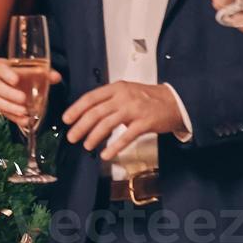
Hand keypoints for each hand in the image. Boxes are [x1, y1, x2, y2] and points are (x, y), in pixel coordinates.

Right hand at [0, 58, 61, 130]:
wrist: (24, 87)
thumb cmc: (28, 76)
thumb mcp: (38, 73)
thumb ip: (47, 74)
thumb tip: (56, 77)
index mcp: (2, 66)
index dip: (5, 73)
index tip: (16, 80)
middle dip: (8, 93)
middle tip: (23, 99)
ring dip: (10, 107)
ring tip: (24, 111)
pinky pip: (2, 112)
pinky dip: (14, 117)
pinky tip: (25, 120)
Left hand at [62, 81, 186, 160]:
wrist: (175, 101)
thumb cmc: (149, 98)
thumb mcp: (126, 92)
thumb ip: (109, 100)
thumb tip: (88, 113)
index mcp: (117, 88)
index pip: (90, 97)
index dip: (76, 109)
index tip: (66, 119)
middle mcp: (123, 97)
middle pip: (95, 112)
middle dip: (80, 126)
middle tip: (72, 137)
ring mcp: (134, 109)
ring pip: (107, 124)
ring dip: (94, 136)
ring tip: (86, 146)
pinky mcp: (145, 123)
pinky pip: (126, 136)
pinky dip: (114, 146)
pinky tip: (106, 154)